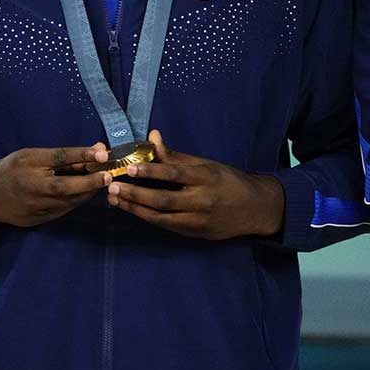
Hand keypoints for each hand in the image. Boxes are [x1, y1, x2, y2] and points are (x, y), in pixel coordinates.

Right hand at [0, 144, 110, 226]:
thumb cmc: (11, 170)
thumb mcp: (30, 156)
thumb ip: (62, 156)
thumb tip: (96, 151)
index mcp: (29, 165)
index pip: (59, 158)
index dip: (82, 155)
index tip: (102, 153)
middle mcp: (34, 188)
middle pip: (69, 185)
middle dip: (92, 180)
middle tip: (110, 174)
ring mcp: (38, 206)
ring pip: (71, 200)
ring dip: (88, 191)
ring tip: (101, 180)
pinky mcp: (42, 219)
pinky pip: (66, 208)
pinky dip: (77, 199)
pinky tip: (83, 192)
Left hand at [107, 130, 284, 239]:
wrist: (257, 209)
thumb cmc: (228, 181)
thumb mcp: (206, 164)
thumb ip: (176, 155)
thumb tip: (153, 135)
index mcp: (207, 178)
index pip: (175, 174)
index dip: (152, 171)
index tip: (130, 168)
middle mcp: (203, 200)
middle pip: (164, 200)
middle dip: (135, 194)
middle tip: (112, 186)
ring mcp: (200, 220)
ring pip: (162, 217)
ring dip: (135, 208)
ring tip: (114, 198)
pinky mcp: (197, 233)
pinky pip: (167, 225)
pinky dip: (147, 217)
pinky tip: (131, 208)